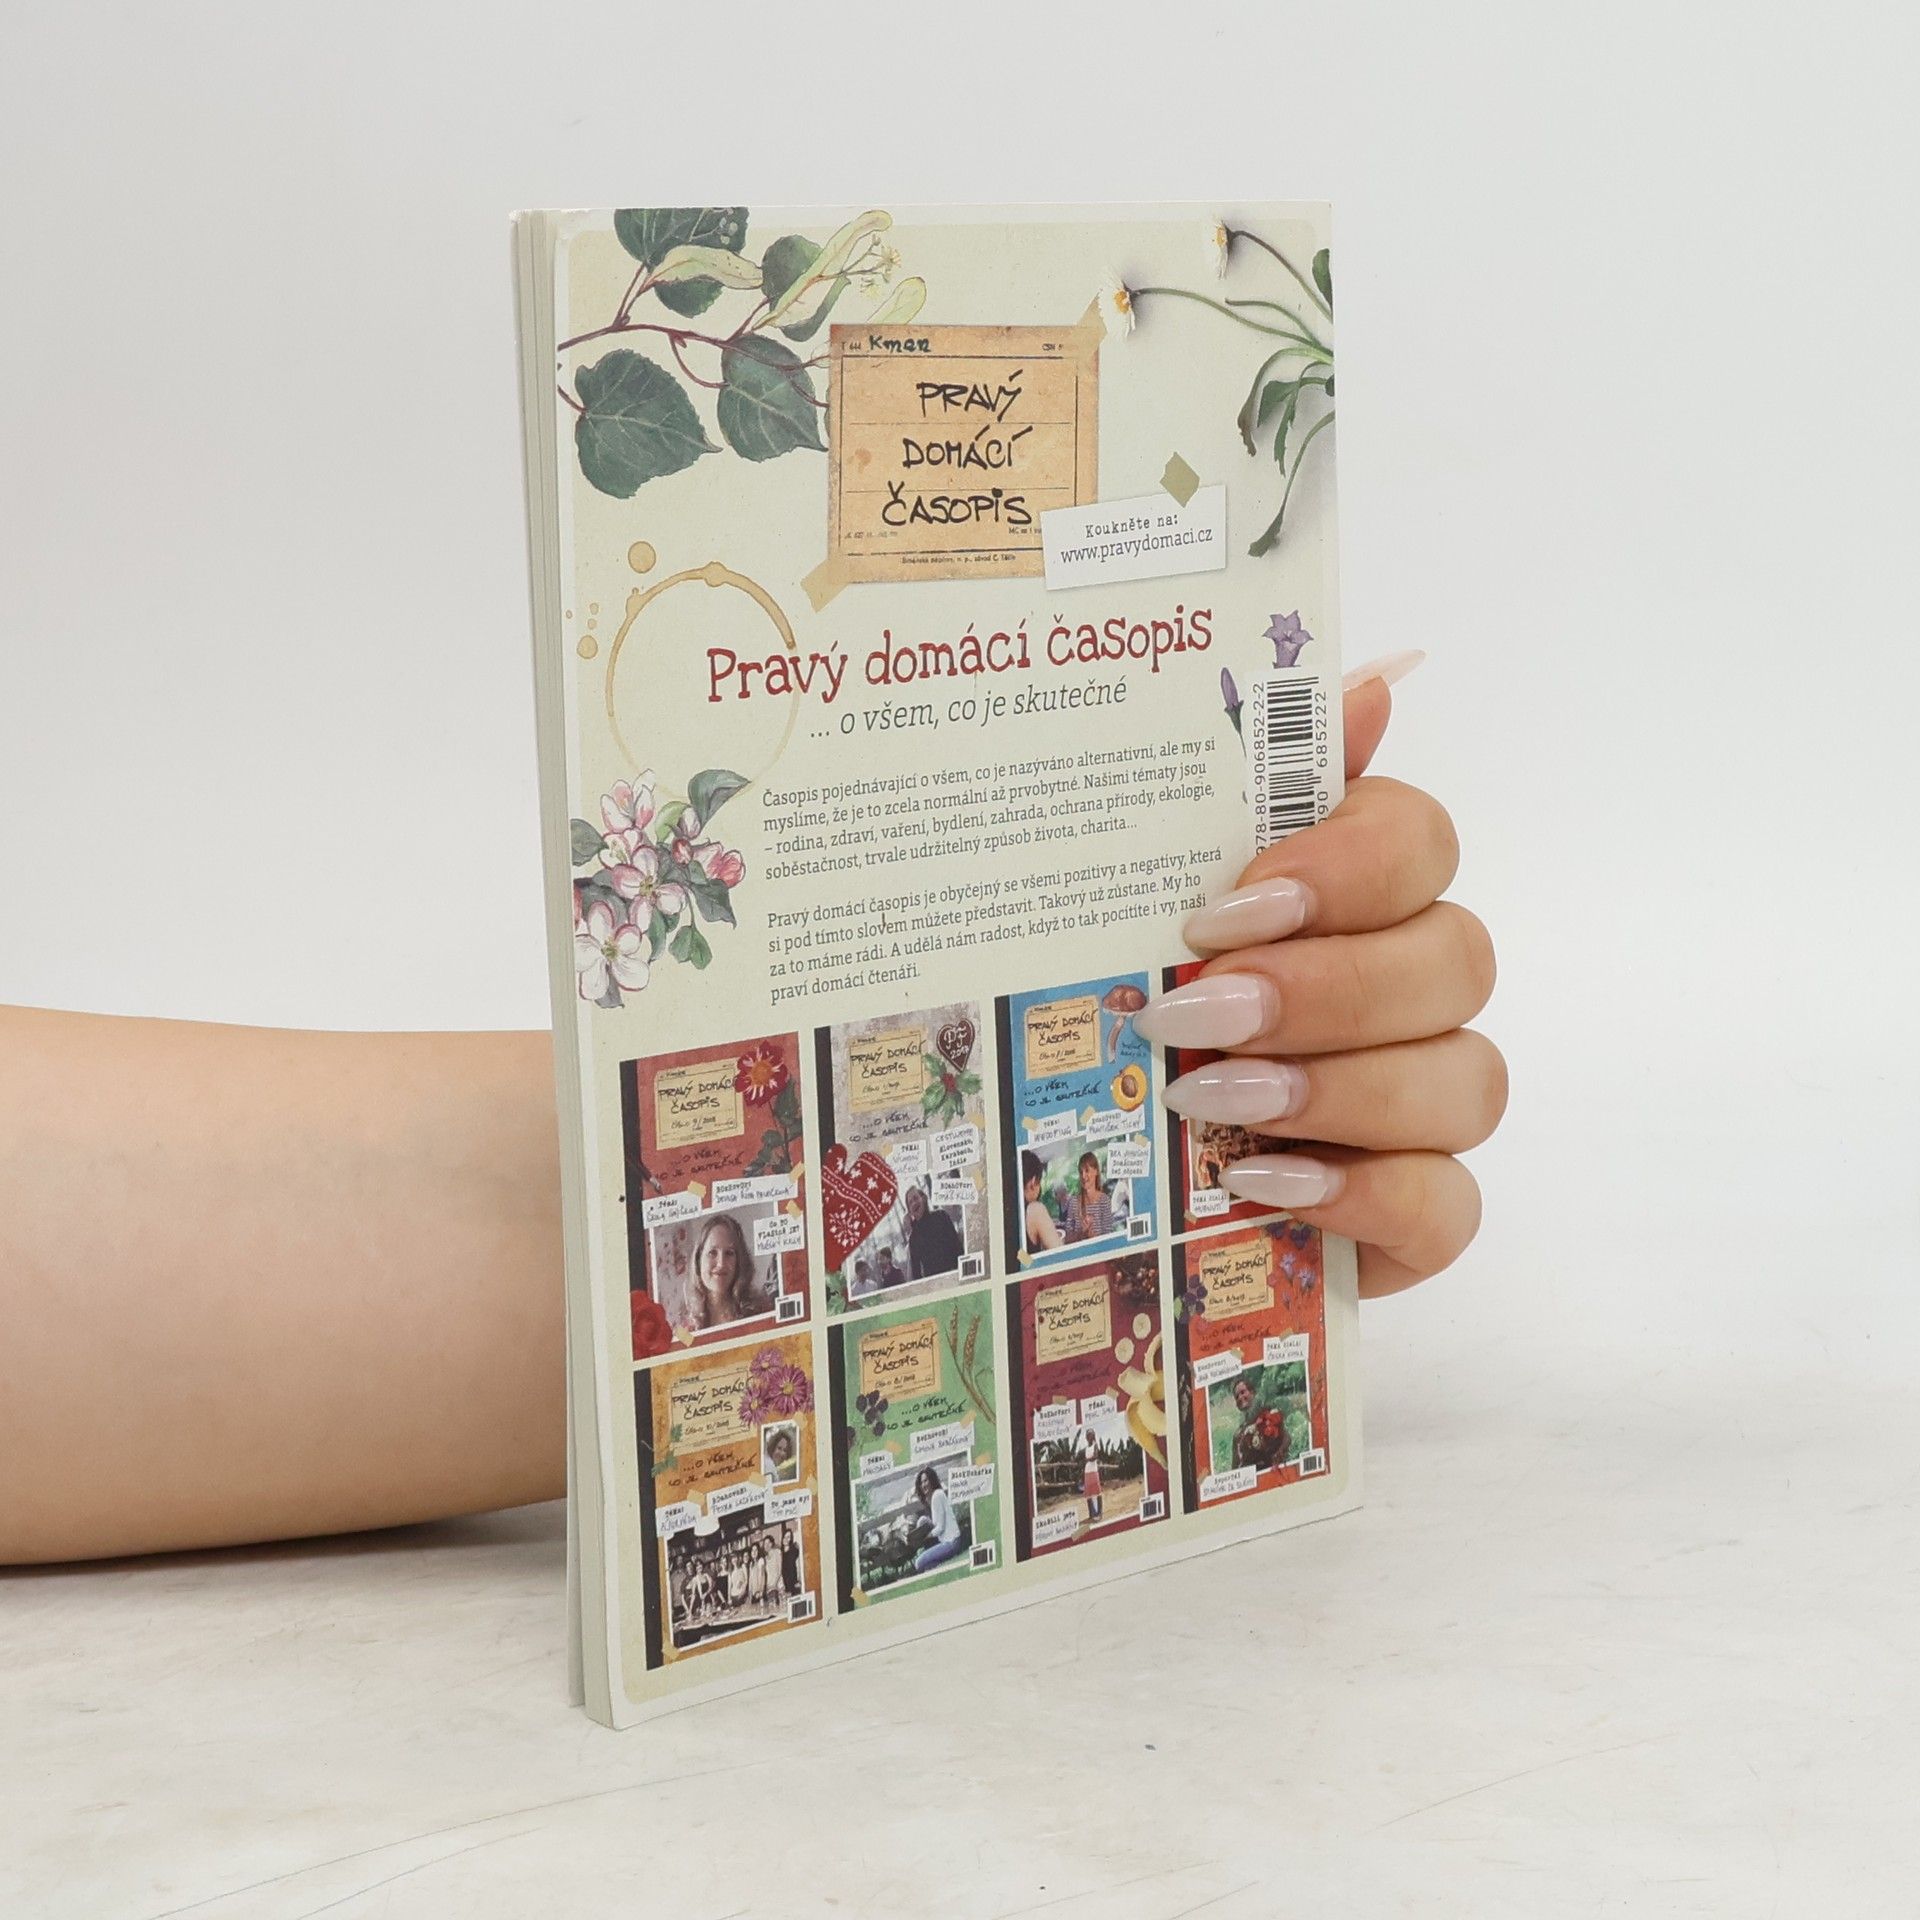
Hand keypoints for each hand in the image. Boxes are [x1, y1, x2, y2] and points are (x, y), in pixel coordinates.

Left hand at [1136, 656, 1503, 1295]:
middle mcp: (1415, 988)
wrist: (1108, 1163)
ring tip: (1210, 1100)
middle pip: (1453, 958)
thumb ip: (1249, 787)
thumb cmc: (1133, 1009)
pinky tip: (1263, 1180)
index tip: (1225, 908)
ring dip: (1336, 1088)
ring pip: (1466, 1078)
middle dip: (1325, 988)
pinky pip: (1447, 1202)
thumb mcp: (1146, 895)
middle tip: (1199, 1010)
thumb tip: (1370, 678)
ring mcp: (1429, 1105)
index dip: (1345, 867)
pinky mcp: (1420, 1212)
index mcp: (1358, 895)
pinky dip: (1362, 1192)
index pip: (1419, 841)